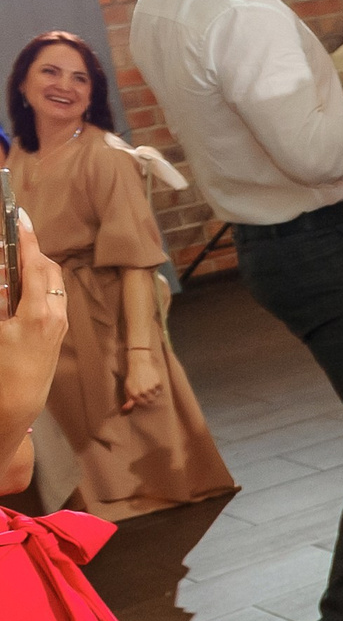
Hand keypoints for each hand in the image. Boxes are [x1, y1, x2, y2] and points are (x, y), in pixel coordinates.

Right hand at [0, 214, 69, 445]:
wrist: (17, 402)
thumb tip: (4, 274)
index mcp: (38, 313)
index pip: (35, 265)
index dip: (26, 239)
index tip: (19, 217)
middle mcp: (55, 315)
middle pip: (47, 269)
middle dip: (29, 253)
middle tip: (9, 240)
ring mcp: (60, 323)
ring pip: (51, 283)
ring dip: (32, 269)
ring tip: (9, 264)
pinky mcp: (58, 330)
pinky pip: (50, 297)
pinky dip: (35, 286)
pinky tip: (16, 289)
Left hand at [121, 348, 163, 411]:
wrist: (139, 364)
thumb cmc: (132, 377)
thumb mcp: (127, 388)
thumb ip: (128, 399)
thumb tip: (125, 409)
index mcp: (134, 394)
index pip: (143, 404)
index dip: (143, 400)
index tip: (142, 396)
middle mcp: (143, 392)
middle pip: (151, 400)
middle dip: (149, 397)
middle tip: (146, 390)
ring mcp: (151, 387)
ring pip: (156, 395)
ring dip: (154, 391)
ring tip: (149, 384)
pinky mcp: (158, 382)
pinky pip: (160, 389)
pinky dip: (158, 386)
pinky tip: (153, 380)